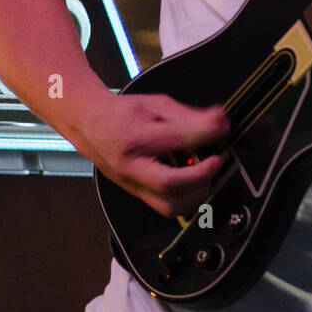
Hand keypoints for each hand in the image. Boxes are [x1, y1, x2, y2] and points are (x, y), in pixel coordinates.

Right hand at [76, 91, 230, 218]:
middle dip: (202, 176)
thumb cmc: (122, 114)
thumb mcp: (155, 104)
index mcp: (135, 137)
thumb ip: (188, 114)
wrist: (89, 126)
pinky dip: (186, 198)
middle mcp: (131, 167)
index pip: (177, 139)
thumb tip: (219, 121)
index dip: (206, 135)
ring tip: (207, 173)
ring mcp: (132, 185)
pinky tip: (193, 182)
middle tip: (217, 160)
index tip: (222, 129)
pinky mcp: (136, 195)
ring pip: (169, 206)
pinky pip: (165, 207)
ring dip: (196, 193)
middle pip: (170, 185)